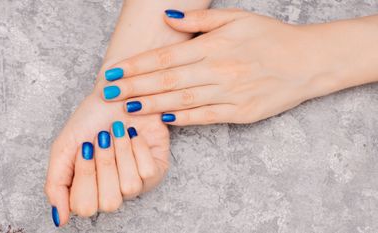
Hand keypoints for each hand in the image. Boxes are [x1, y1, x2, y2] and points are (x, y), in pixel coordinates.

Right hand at [44, 75, 168, 226]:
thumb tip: (61, 219)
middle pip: (109, 202)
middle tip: (101, 140)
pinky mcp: (156, 170)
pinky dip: (138, 147)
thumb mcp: (64, 149)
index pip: (85, 207)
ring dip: (121, 152)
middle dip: (104, 164)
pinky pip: (148, 171)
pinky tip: (134, 134)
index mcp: (88, 190)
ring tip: (118, 132)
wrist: (116, 94)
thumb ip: (56, 185)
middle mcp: (113, 191)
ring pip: (130, 186)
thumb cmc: (90, 120)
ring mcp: (136, 183)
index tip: (84, 147)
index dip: (84, 175)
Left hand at [102, 9, 358, 124]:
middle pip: (167, 81)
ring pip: (182, 101)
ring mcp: (229, 94)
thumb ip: (199, 21)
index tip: (114, 72)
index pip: (166, 58)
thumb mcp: (236, 18)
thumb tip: (168, 17)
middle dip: (134, 87)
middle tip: (108, 93)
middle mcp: (218, 71)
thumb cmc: (270, 37)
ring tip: (126, 108)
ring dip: (151, 105)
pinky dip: (182, 118)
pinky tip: (162, 119)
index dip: (137, 66)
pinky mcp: (239, 113)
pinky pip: (204, 117)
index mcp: (214, 46)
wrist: (307, 62)